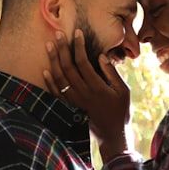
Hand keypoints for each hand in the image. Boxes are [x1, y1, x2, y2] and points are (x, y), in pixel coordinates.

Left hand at [44, 30, 132, 161]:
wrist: (112, 136)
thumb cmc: (121, 112)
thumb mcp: (123, 91)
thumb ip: (112, 73)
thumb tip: (101, 56)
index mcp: (96, 87)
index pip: (83, 61)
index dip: (78, 46)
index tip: (76, 33)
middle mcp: (82, 93)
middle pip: (68, 67)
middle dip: (62, 48)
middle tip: (58, 33)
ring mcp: (74, 102)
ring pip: (59, 78)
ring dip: (53, 60)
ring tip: (49, 45)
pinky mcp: (69, 109)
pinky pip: (55, 93)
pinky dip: (49, 81)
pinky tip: (45, 70)